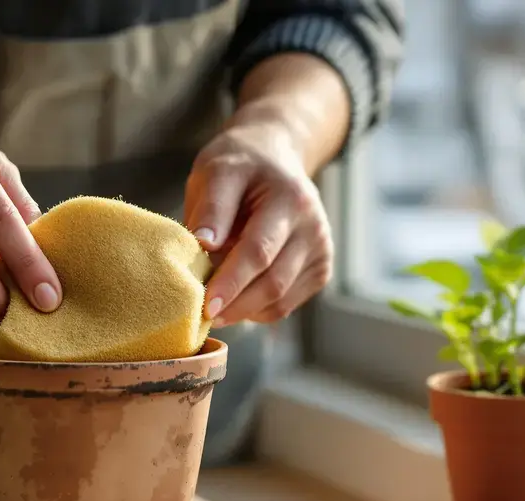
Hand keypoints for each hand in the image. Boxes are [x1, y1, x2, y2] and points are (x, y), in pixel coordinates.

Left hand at [185, 121, 332, 326]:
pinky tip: (237, 299)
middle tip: (203, 316)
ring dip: (244, 311)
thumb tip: (204, 245)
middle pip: (274, 282)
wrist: (274, 160)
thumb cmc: (238, 168)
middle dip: (235, 305)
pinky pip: (285, 304)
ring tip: (216, 307)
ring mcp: (321, 250)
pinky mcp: (320, 269)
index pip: (259, 251)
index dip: (231, 282)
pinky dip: (257, 310)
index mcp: (290, 199)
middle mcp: (314, 226)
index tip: (205, 305)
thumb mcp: (215, 172)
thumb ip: (211, 208)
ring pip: (280, 300)